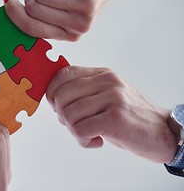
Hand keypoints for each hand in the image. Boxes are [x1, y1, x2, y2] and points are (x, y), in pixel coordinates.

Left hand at [46, 66, 177, 162]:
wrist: (164, 132)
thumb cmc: (129, 117)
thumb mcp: (106, 95)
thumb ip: (83, 91)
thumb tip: (51, 96)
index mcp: (101, 74)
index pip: (62, 75)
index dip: (52, 93)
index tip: (58, 108)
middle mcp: (106, 82)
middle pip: (60, 96)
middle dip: (61, 115)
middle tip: (76, 124)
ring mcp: (112, 98)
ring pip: (68, 115)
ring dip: (74, 131)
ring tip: (89, 134)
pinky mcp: (115, 118)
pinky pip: (80, 130)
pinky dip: (83, 141)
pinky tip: (96, 141)